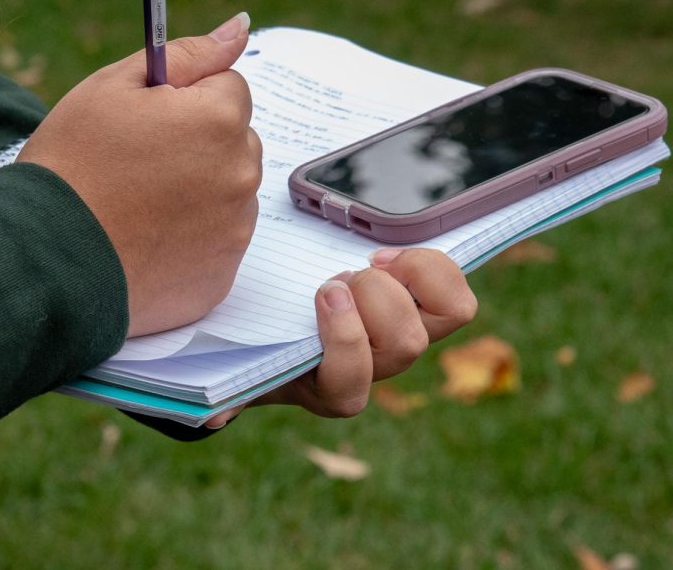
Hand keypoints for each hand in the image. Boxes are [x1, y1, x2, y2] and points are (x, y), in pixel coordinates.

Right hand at [18, 13, 260, 336]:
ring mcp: (235, 229)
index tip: (148, 119)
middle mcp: (241, 173)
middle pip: (235, 139)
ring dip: (199, 189)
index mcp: (219, 118)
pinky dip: (192, 237)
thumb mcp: (115, 86)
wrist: (41, 257)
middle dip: (199, 142)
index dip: (185, 98)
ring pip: (228, 190)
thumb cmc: (72, 162)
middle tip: (138, 163)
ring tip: (138, 204)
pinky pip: (218, 240)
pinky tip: (147, 238)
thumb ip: (188, 54)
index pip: (228, 86)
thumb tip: (239, 26)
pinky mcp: (222, 274)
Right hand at [204, 248, 477, 425]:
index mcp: (328, 390)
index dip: (344, 340)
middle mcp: (374, 369)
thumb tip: (216, 416)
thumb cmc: (260, 337)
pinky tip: (393, 256)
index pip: (351, 388)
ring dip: (407, 280)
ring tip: (372, 261)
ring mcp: (404, 338)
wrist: (289, 317)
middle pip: (406, 347)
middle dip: (375, 299)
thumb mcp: (234, 359)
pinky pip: (456, 300)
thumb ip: (223, 385)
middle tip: (342, 276)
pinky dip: (432, 268)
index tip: (323, 292)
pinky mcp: (424, 309)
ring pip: (444, 322)